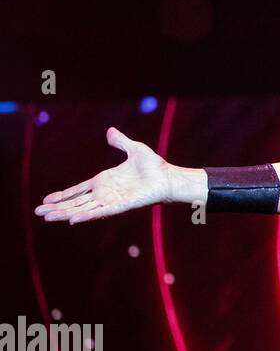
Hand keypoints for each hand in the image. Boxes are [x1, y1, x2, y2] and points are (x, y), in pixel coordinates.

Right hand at [34, 126, 172, 224]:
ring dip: (64, 213)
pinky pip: (100, 211)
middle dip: (56, 207)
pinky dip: (86, 215)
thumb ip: (120, 142)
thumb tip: (110, 131)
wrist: (168, 177)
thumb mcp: (134, 149)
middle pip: (75, 202)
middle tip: (38, 212)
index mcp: (104, 181)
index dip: (62, 195)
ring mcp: (111, 200)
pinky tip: (72, 219)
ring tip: (47, 217)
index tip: (46, 200)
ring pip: (82, 208)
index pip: (78, 190)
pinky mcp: (120, 205)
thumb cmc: (154, 166)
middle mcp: (104, 192)